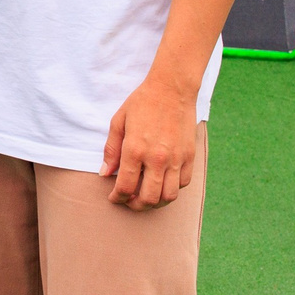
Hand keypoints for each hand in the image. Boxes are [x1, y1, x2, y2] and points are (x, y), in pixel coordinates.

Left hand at [101, 79, 197, 209]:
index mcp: (135, 149)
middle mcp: (156, 158)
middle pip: (148, 198)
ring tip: (147, 196)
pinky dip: (172, 189)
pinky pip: (183, 183)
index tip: (114, 197)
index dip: (117, 197)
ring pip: (168, 196)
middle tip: (129, 201)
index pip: (125, 187)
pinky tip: (162, 183)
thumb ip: (111, 150)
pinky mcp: (189, 156)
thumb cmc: (142, 103)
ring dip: (156, 202)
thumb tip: (105, 173)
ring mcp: (175, 158)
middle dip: (135, 206)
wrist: (172, 89)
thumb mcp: (118, 121)